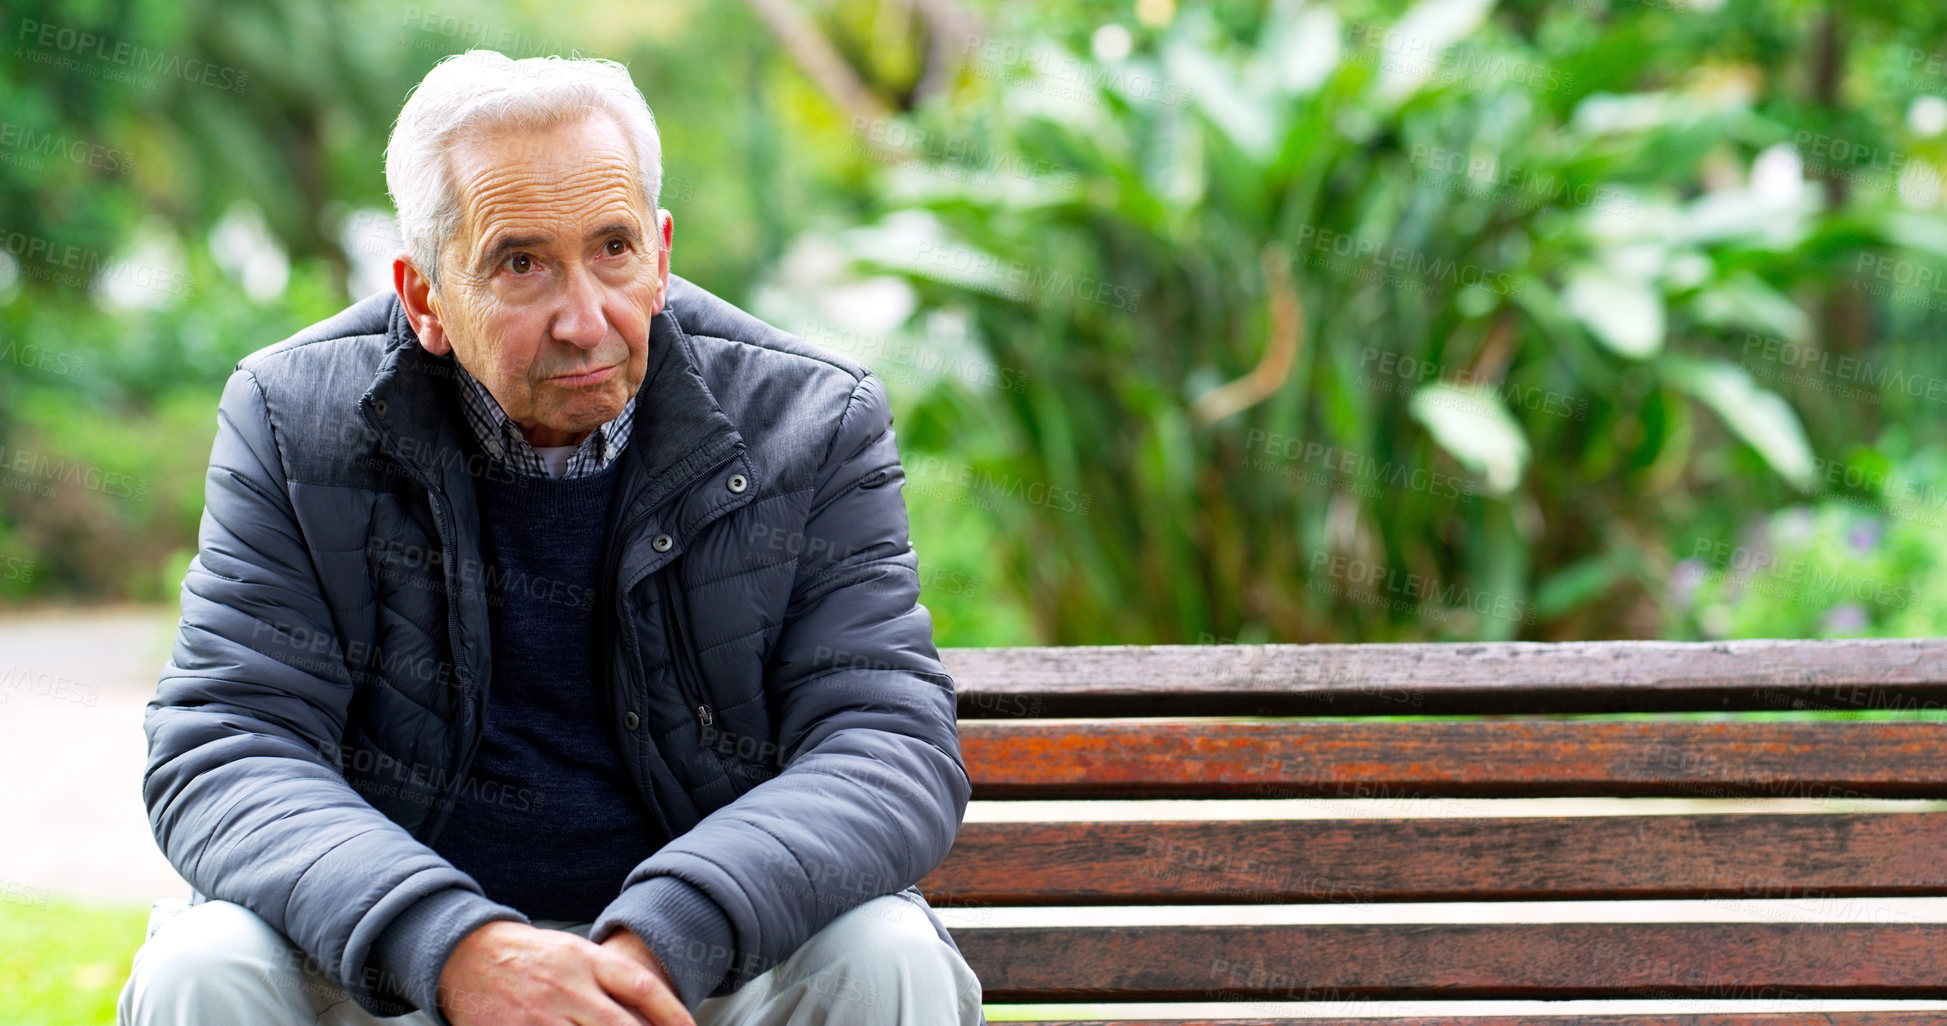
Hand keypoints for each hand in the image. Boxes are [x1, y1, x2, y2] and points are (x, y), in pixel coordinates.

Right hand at [437, 920, 693, 1025]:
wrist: (466, 954)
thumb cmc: (528, 955)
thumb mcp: (574, 951)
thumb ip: (611, 976)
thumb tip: (650, 1010)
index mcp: (586, 960)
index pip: (641, 987)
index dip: (672, 1013)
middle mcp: (567, 988)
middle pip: (621, 1025)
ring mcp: (541, 1016)